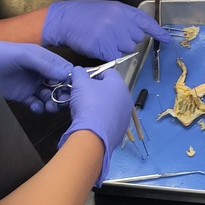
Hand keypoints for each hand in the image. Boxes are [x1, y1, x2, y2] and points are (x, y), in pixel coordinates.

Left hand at [0, 40, 71, 112]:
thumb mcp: (22, 55)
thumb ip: (44, 64)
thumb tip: (66, 73)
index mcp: (41, 57)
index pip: (62, 68)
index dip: (70, 78)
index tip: (74, 88)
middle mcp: (38, 71)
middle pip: (58, 84)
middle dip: (62, 93)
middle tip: (62, 101)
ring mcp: (29, 84)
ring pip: (48, 95)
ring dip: (52, 101)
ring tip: (50, 106)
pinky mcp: (21, 95)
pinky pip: (35, 103)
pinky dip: (39, 107)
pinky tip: (36, 107)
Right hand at [41, 0, 170, 60]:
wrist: (65, 20)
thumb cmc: (86, 15)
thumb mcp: (109, 9)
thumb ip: (125, 19)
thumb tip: (139, 33)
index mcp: (123, 10)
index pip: (146, 22)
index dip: (158, 32)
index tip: (167, 39)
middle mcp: (121, 22)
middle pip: (137, 39)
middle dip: (127, 40)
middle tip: (110, 34)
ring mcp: (113, 35)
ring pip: (127, 50)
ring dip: (117, 48)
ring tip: (102, 39)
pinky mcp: (105, 48)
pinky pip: (115, 57)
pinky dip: (107, 55)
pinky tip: (98, 46)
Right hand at [57, 66, 132, 184]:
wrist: (93, 134)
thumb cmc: (89, 103)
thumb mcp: (80, 83)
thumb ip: (79, 73)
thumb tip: (79, 70)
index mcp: (119, 84)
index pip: (107, 72)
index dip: (93, 73)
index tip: (81, 79)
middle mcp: (126, 98)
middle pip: (109, 90)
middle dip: (95, 90)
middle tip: (81, 95)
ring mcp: (125, 115)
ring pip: (109, 105)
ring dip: (98, 105)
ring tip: (84, 109)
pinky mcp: (120, 129)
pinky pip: (109, 119)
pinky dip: (100, 118)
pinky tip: (90, 121)